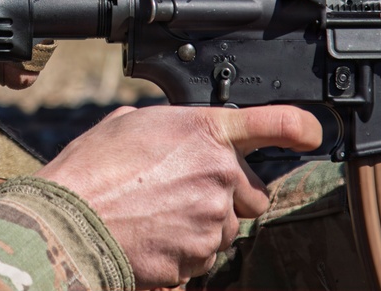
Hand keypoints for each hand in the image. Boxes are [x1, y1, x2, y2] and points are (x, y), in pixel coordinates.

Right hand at [36, 105, 321, 288]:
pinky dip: (185, 252)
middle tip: (185, 195)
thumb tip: (174, 136)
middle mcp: (218, 172)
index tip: (312, 134)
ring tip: (156, 217)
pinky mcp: (199, 257)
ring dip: (203, 227)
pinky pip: (205, 257)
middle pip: (253, 194)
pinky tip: (152, 238)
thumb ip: (169, 127)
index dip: (299, 127)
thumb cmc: (90, 170)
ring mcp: (212, 218)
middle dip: (229, 197)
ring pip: (227, 229)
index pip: (274, 122)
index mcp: (203, 130)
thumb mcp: (128, 124)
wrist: (68, 223)